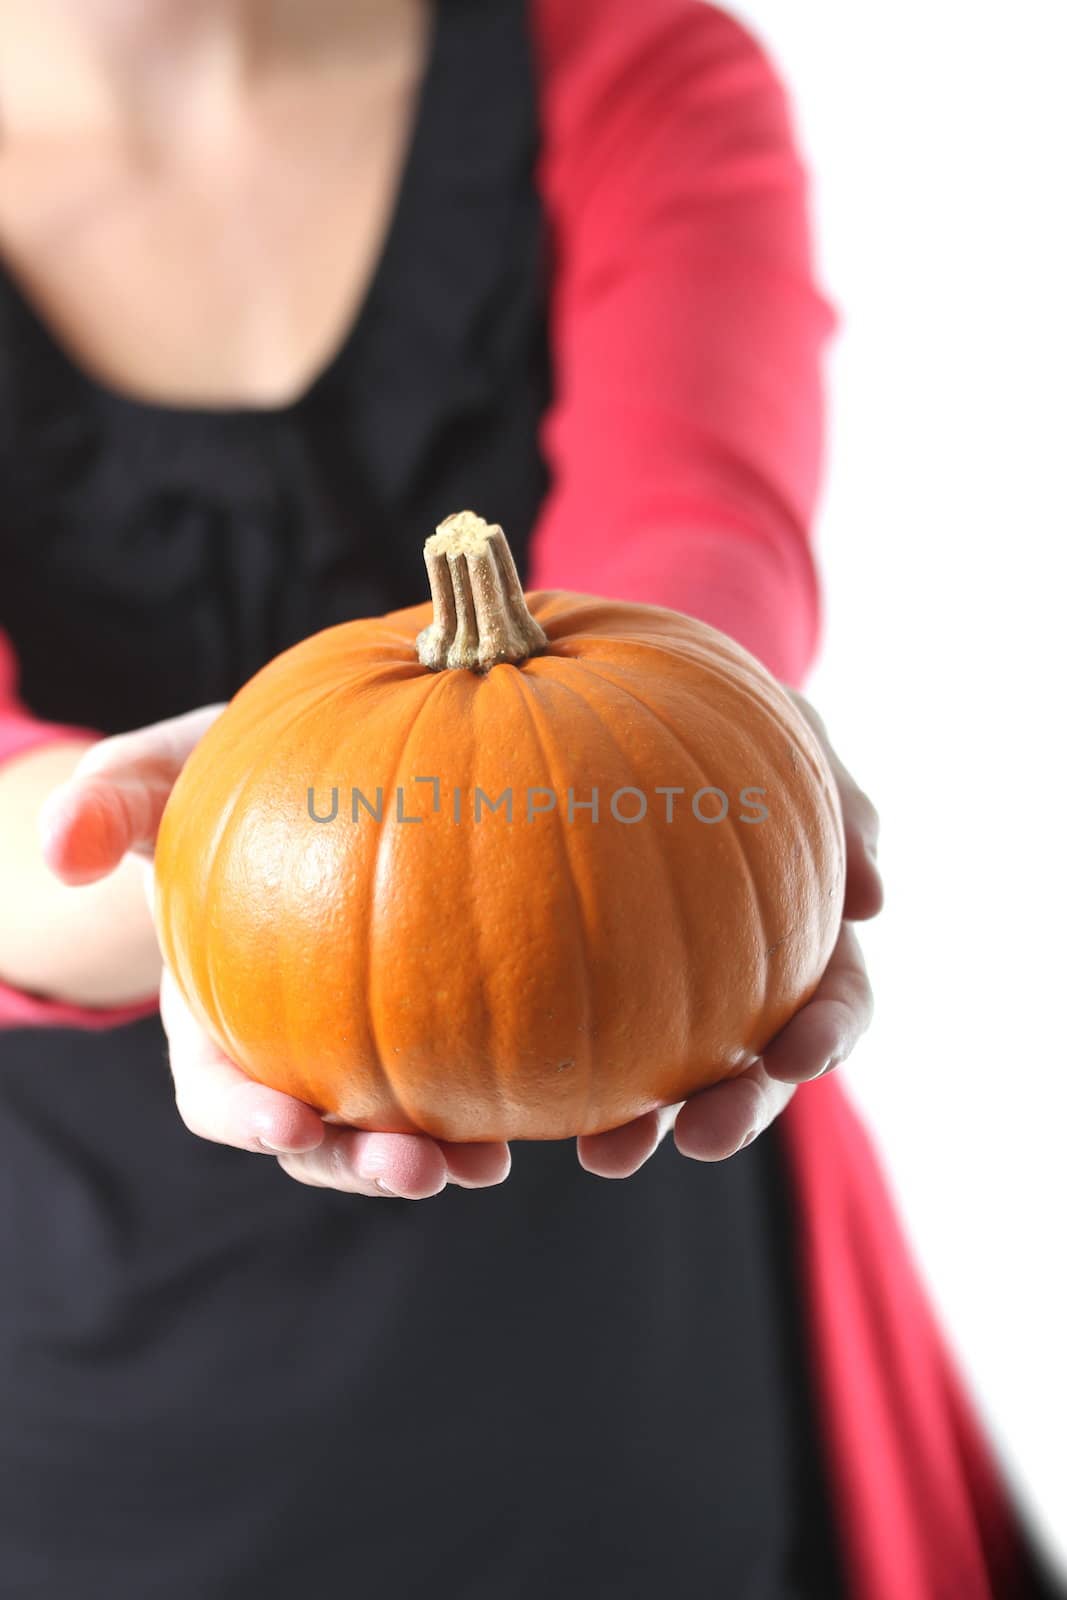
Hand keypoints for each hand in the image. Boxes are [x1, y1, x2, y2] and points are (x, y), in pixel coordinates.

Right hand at [40, 706, 511, 1201]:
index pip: (218, 1093)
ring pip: (405, 1128)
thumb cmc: (227, 776)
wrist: (321, 763)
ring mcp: (376, 1043)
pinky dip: (517, 1100)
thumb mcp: (162, 774)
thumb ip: (109, 802)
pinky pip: (484, 1072)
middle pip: (321, 1138)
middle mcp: (299, 1049)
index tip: (289, 1127)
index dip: (246, 1118)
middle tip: (414, 1169)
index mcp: (220, 1018)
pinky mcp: (450, 1020)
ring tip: (489, 1163)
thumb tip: (63, 852)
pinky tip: (566, 1104)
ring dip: (445, 1156)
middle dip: (360, 1165)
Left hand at [576, 691, 882, 1178]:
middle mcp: (733, 980)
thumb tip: (874, 898)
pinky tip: (515, 1106)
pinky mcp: (575, 988)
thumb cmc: (718, 714)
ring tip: (607, 1153)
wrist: (605, 692)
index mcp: (796, 932)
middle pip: (751, 1068)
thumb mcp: (787, 731)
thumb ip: (836, 795)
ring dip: (644, 1127)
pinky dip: (554, 1080)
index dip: (825, 1034)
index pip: (832, 999)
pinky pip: (567, 1043)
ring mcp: (654, 992)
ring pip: (661, 1082)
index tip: (800, 1055)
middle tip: (701, 1137)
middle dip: (736, 1110)